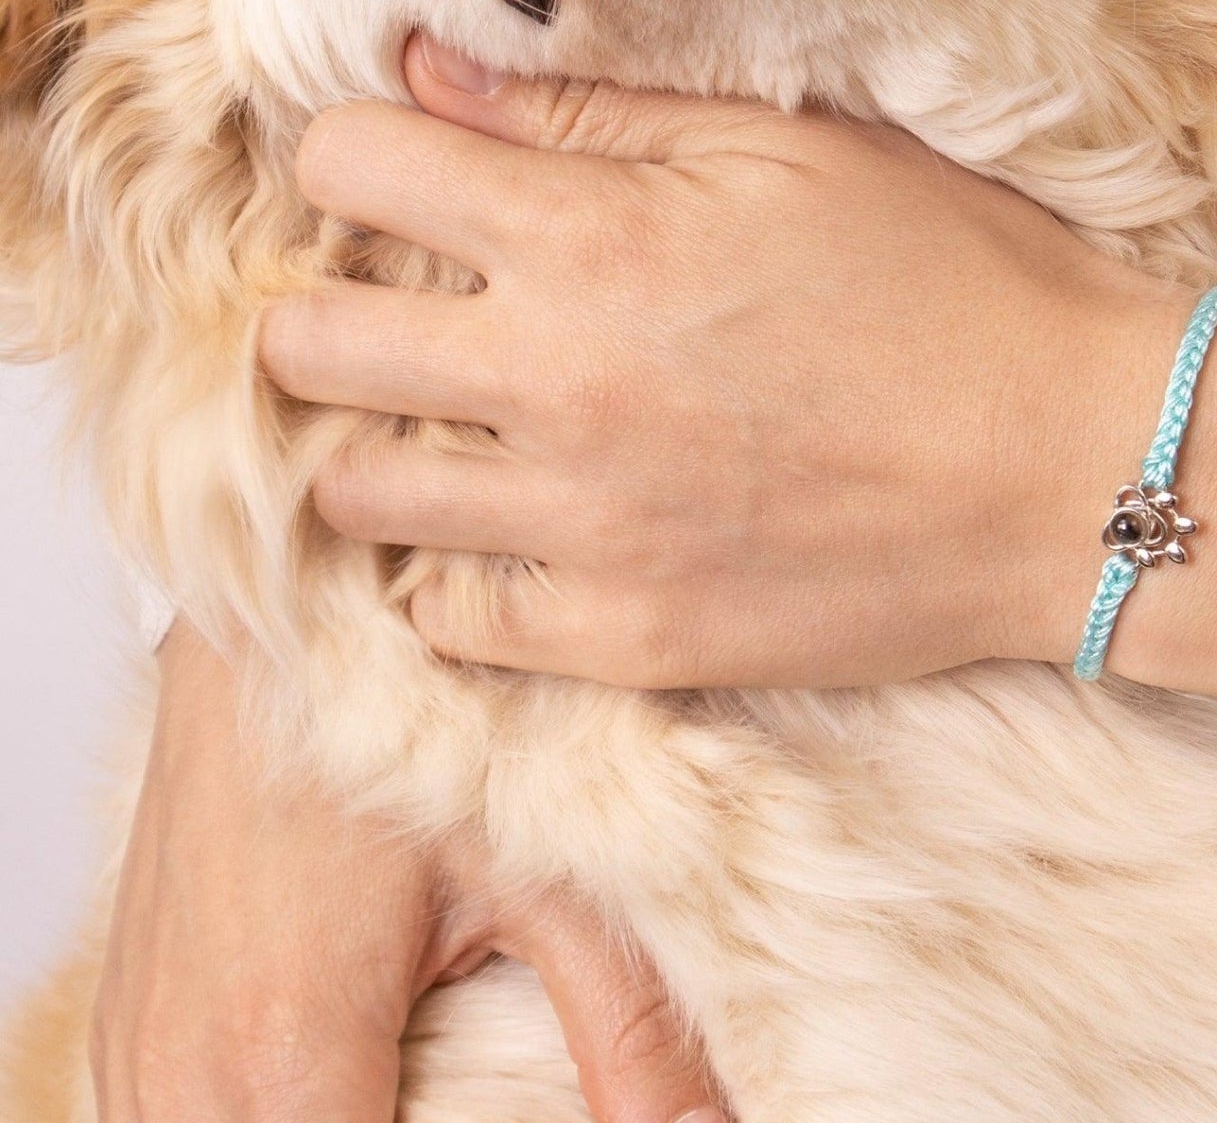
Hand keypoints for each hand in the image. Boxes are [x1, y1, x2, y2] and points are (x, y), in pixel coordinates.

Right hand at [93, 624, 725, 1122]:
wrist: (277, 606)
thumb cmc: (409, 712)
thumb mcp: (541, 867)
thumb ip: (628, 1025)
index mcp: (292, 1056)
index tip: (528, 1115)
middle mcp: (190, 1079)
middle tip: (490, 1086)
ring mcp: (141, 1055)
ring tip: (432, 1070)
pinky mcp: (126, 1025)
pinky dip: (265, 1116)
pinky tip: (357, 1065)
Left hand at [260, 37, 1188, 689]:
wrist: (1076, 465)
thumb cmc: (955, 279)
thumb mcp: (794, 151)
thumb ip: (598, 114)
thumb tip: (428, 74)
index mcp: (592, 238)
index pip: (345, 165)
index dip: (359, 150)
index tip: (405, 171)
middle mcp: (554, 385)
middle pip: (305, 343)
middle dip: (334, 303)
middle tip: (417, 301)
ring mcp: (580, 529)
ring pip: (354, 491)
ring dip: (389, 439)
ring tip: (471, 419)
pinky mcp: (624, 638)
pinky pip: (448, 619)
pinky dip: (462, 568)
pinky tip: (528, 525)